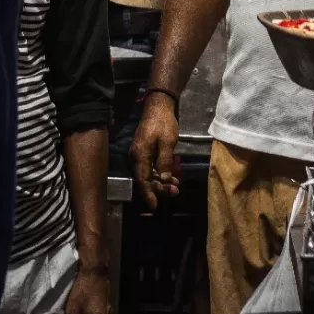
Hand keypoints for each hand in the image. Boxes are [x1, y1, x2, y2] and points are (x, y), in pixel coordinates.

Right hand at [130, 92, 179, 209]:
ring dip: (161, 183)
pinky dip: (160, 175)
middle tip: (175, 191)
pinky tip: (172, 178)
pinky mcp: (145, 152)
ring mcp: (140, 155)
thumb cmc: (163, 123)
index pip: (142, 180)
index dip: (148, 194)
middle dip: (159, 189)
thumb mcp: (167, 143)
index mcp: (140, 155)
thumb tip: (163, 180)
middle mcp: (136, 157)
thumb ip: (165, 162)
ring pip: (148, 175)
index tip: (154, 207)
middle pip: (145, 180)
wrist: (158, 106)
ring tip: (176, 187)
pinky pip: (150, 168)